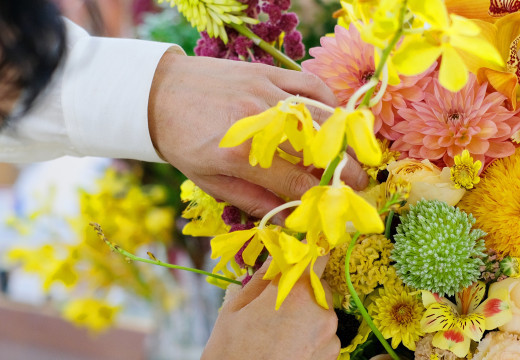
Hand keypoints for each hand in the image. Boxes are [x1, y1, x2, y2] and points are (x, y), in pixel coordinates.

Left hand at [148, 51, 368, 218]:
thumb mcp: (209, 182)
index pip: (296, 181)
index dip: (322, 198)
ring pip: (321, 116)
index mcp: (240, 155)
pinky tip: (336, 118)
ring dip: (346, 137)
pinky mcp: (268, 72)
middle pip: (317, 148)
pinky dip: (329, 101)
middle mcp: (258, 121)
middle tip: (360, 184)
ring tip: (357, 155)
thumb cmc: (182, 142)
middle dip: (345, 170)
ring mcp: (265, 92)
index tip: (340, 208)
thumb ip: (253, 201)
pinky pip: (310, 85)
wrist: (158, 93)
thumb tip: (290, 219)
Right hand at [201, 258, 339, 359]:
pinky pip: (324, 338)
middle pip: (319, 288)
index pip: (317, 257)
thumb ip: (262, 278)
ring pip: (322, 314)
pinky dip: (310, 340)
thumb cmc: (232, 352)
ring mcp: (330, 338)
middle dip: (302, 292)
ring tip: (278, 335)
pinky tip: (287, 349)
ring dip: (306, 318)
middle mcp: (321, 312)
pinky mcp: (332, 358)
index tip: (299, 256)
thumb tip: (276, 257)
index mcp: (297, 291)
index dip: (308, 254)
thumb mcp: (236, 308)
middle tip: (276, 307)